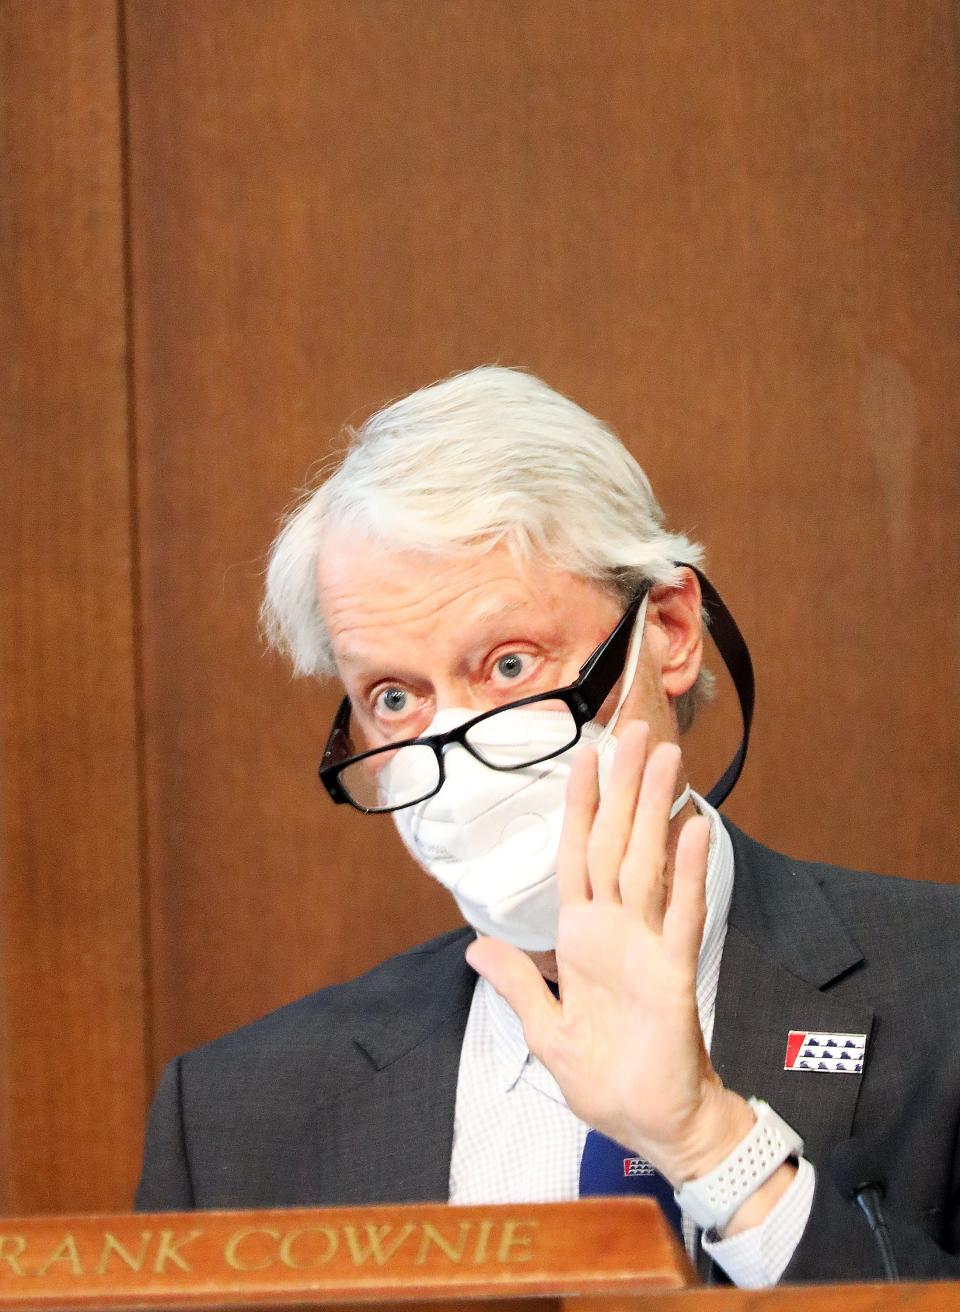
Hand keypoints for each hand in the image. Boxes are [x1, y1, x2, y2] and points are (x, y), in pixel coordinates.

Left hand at [466, 721, 752, 1186]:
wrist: (655, 1124)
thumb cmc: (605, 1080)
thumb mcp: (546, 1033)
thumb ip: (517, 985)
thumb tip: (475, 947)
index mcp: (580, 939)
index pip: (576, 856)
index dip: (578, 806)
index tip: (584, 756)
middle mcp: (615, 930)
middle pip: (616, 843)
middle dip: (624, 788)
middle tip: (636, 731)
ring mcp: (647, 946)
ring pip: (650, 863)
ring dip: (656, 811)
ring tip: (668, 761)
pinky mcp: (675, 973)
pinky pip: (682, 913)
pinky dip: (688, 870)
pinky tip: (694, 827)